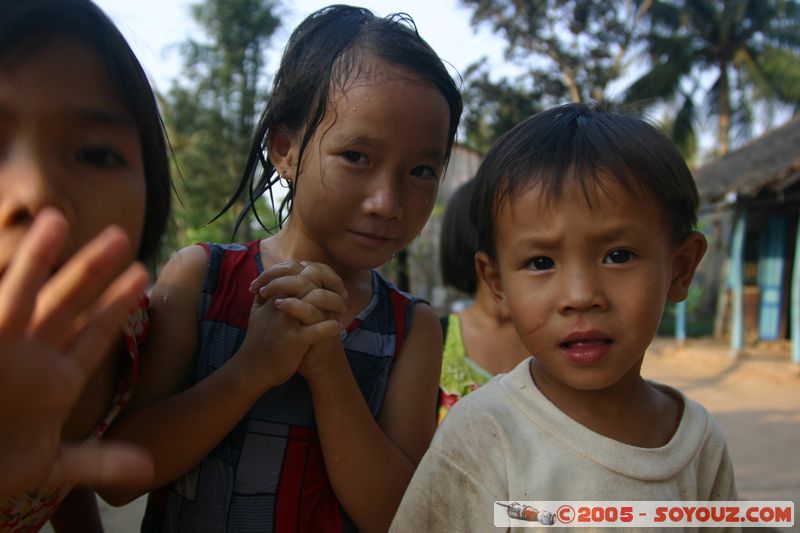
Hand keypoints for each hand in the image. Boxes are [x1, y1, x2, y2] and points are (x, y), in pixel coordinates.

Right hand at [0, 209, 152, 497]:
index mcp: (54, 378)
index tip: (142, 274)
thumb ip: (99, 462)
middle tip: (120, 235)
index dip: (116, 305)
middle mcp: (26, 357)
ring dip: (35, 261)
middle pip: (63, 305)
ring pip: (18, 297)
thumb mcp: (50, 465)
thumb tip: (149, 470)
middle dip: (89, 272)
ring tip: (56, 221)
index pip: (91, 333)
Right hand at [237, 261, 345, 389]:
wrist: (252, 369)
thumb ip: (265, 294)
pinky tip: (337, 327)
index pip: (298, 270)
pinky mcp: (293, 340)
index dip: (319, 273)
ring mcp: (287, 321)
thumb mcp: (256, 312)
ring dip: (335, 303)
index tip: (331, 283)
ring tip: (341, 311)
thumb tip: (273, 279)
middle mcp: (280, 303)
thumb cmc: (257, 340)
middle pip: (309, 280)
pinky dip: (330, 327)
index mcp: (274, 294)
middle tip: (342, 295)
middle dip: (331, 284)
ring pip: (316, 300)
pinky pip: (317, 330)